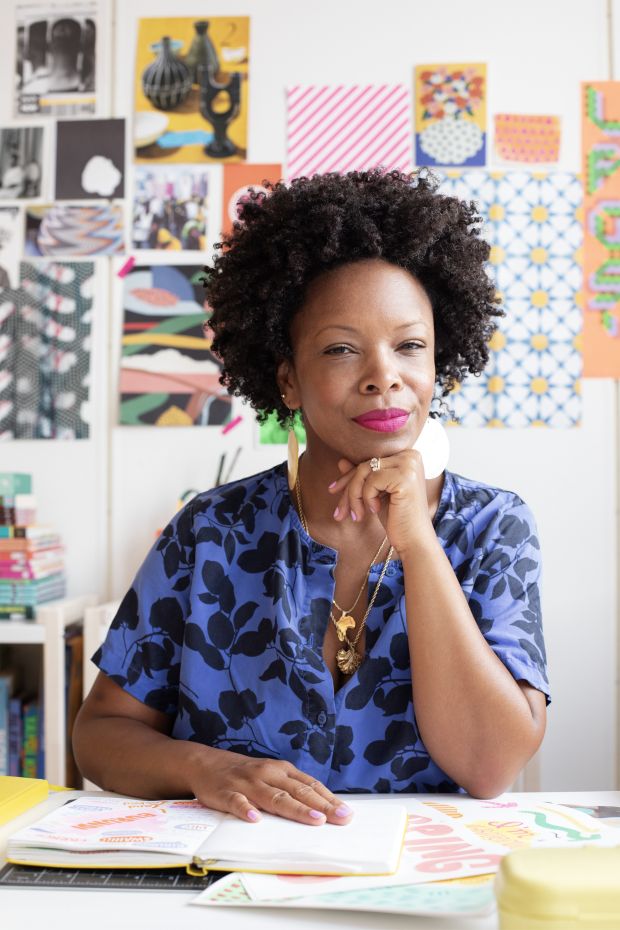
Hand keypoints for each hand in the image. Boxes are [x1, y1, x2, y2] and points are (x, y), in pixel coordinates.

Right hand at [189, 746, 353, 824]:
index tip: (346, 813)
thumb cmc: (246, 775)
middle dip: (321, 806)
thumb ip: (292, 790)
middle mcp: (267, 774)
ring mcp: (247, 783)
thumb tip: (322, 808)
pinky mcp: (226, 793)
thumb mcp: (271, 776)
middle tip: (340, 819)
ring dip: (295, 809)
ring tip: (314, 819)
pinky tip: (254, 819)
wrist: (206, 763)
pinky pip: (237, 802)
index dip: (328, 799)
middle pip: (297, 791)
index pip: (309, 785)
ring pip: (274, 797)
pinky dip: (245, 810)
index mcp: (280, 770)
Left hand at [328, 451, 434, 555]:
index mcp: (407, 456)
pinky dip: (367, 498)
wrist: (414, 541)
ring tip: (357, 515)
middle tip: (339, 512)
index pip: (369, 460)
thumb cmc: (397, 518)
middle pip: (365, 465)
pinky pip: (371, 481)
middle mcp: (410, 456)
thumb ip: (362, 476)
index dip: (349, 476)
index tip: (333, 491)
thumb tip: (341, 460)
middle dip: (348, 489)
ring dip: (354, 495)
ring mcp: (409, 465)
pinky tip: (375, 510)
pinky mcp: (405, 477)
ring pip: (364, 471)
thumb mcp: (375, 495)